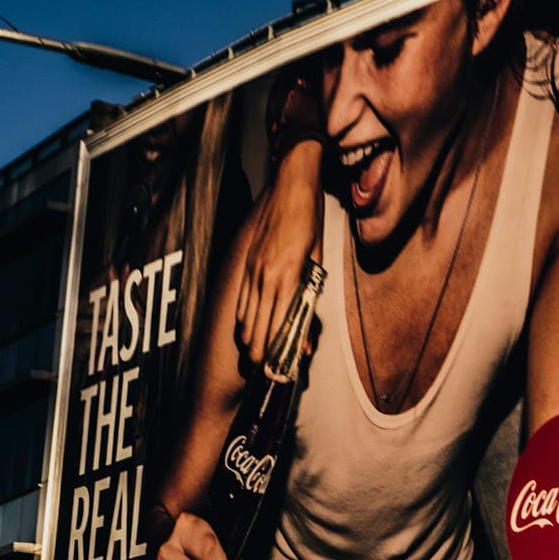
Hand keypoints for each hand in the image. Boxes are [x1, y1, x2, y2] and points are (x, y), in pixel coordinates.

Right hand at [233, 140, 322, 366]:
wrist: (291, 188)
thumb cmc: (310, 225)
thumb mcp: (318, 262)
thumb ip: (309, 298)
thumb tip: (306, 334)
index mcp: (288, 278)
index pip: (278, 326)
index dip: (276, 352)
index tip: (277, 369)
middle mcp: (265, 277)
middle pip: (256, 327)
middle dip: (259, 353)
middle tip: (264, 370)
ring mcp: (252, 270)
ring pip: (245, 316)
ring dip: (249, 339)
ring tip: (253, 357)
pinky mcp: (246, 263)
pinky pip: (240, 298)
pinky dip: (242, 318)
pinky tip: (245, 328)